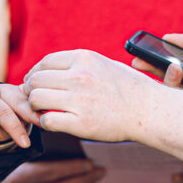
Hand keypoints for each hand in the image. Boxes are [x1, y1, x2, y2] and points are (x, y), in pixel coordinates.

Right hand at [0, 160, 104, 182]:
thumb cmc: (11, 158)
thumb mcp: (22, 150)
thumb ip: (42, 152)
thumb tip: (76, 151)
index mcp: (19, 177)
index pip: (52, 173)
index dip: (74, 168)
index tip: (90, 163)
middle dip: (83, 178)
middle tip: (100, 170)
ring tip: (93, 177)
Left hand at [23, 49, 155, 141]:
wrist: (151, 111)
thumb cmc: (131, 89)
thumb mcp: (106, 64)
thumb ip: (80, 64)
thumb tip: (54, 68)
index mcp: (85, 59)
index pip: (45, 62)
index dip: (35, 73)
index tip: (34, 82)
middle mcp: (80, 77)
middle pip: (36, 80)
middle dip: (31, 90)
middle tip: (35, 99)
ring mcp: (80, 100)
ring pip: (36, 99)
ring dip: (34, 107)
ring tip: (42, 111)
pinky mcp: (82, 123)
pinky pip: (47, 121)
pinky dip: (45, 123)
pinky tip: (52, 123)